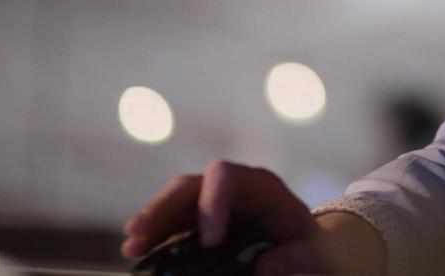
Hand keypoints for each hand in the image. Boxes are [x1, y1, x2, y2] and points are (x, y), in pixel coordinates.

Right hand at [121, 161, 329, 275]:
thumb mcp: (314, 252)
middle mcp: (230, 189)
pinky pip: (172, 226)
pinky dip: (155, 238)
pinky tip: (138, 254)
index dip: (212, 203)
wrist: (308, 247)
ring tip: (131, 248)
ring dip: (151, 222)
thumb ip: (295, 258)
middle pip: (189, 186)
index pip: (226, 177)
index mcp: (259, 185)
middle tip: (139, 233)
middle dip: (162, 207)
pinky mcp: (199, 225)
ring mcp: (211, 205)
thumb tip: (262, 267)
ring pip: (173, 203)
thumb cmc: (312, 244)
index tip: (211, 241)